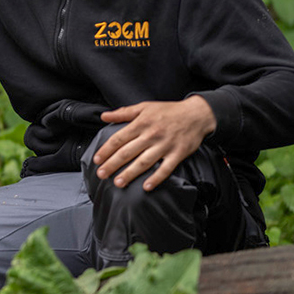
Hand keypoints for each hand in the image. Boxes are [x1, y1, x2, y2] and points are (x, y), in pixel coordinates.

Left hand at [92, 97, 216, 191]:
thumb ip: (123, 113)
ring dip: (130, 173)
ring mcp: (164, 145)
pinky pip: (166, 168)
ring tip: (118, 183)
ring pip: (144, 162)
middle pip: (127, 152)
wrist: (196, 114)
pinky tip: (146, 187)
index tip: (96, 160)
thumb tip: (104, 116)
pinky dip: (156, 178)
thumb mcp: (144, 107)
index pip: (118, 139)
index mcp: (141, 124)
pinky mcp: (177, 154)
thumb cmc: (168, 111)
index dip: (105, 150)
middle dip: (112, 164)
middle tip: (101, 175)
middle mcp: (151, 135)